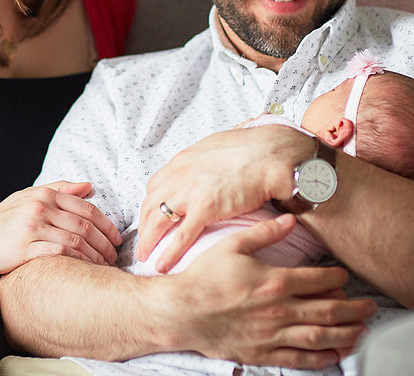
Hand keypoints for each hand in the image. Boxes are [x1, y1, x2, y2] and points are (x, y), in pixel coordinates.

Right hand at [0, 181, 121, 274]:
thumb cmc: (0, 221)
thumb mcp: (26, 197)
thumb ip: (58, 189)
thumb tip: (88, 186)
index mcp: (43, 194)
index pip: (86, 207)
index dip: (106, 224)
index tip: (116, 238)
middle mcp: (39, 207)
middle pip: (85, 224)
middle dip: (105, 242)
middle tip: (115, 255)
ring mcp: (32, 227)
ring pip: (76, 239)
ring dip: (96, 255)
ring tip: (105, 266)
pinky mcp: (24, 248)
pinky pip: (61, 254)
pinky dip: (79, 262)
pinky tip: (86, 270)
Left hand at [138, 124, 314, 271]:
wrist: (270, 152)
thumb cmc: (250, 149)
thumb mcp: (215, 148)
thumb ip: (203, 161)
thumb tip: (204, 167)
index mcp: (182, 161)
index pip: (155, 187)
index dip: (151, 206)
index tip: (150, 219)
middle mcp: (179, 175)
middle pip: (151, 205)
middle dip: (144, 226)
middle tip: (143, 243)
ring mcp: (190, 191)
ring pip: (158, 221)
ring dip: (149, 241)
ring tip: (145, 257)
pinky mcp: (206, 207)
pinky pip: (181, 235)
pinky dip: (169, 252)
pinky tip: (163, 265)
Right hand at [167, 214, 375, 367]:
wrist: (182, 311)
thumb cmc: (205, 277)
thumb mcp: (233, 245)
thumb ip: (265, 233)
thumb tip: (290, 220)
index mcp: (274, 281)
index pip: (318, 280)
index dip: (337, 278)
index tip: (345, 277)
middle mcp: (279, 310)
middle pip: (328, 311)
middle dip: (354, 309)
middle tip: (370, 307)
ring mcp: (272, 334)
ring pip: (320, 337)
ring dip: (346, 334)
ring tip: (362, 331)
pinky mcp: (263, 352)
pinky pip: (299, 359)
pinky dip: (322, 357)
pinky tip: (336, 353)